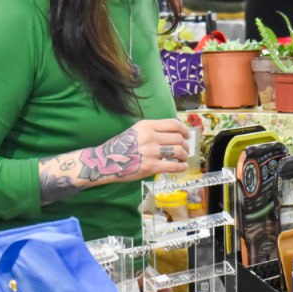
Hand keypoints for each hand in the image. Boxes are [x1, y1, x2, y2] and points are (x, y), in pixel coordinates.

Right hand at [39, 118, 191, 204]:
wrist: (105, 161)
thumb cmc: (120, 147)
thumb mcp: (135, 131)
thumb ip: (152, 130)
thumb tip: (173, 135)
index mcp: (146, 125)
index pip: (173, 124)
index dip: (184, 130)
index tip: (187, 135)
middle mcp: (150, 136)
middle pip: (178, 138)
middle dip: (185, 145)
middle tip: (185, 150)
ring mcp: (150, 152)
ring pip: (178, 151)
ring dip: (184, 155)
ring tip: (183, 158)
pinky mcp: (150, 167)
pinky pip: (173, 166)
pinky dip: (181, 167)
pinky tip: (182, 167)